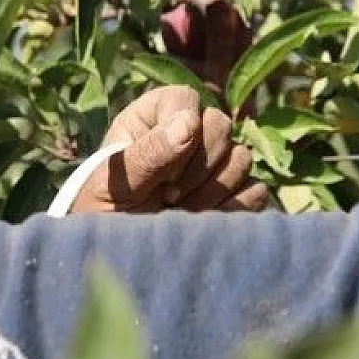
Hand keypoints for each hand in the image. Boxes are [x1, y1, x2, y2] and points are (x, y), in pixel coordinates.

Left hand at [70, 86, 268, 213]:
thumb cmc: (103, 215)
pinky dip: (233, 208)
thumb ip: (149, 153)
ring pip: (242, 158)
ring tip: (180, 210)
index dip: (181, 133)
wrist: (119, 258)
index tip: (162, 172)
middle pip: (221, 125)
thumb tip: (190, 123)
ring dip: (212, 190)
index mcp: (153, 117)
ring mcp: (215, 164)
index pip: (186, 100)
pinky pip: (255, 190)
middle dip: (198, 167)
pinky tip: (202, 221)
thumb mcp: (113, 185)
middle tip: (168, 195)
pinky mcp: (235, 195)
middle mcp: (188, 133)